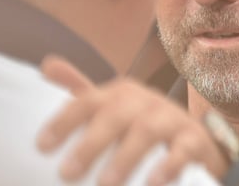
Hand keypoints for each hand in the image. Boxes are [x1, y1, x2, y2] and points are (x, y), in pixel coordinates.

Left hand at [36, 57, 227, 185]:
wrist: (196, 137)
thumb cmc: (143, 124)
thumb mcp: (113, 108)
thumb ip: (82, 92)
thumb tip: (47, 64)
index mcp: (121, 93)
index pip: (88, 100)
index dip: (65, 120)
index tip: (42, 146)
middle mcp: (145, 100)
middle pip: (116, 114)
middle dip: (91, 143)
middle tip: (66, 174)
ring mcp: (171, 117)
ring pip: (147, 131)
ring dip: (125, 157)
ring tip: (104, 185)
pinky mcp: (194, 139)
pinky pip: (183, 149)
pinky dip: (169, 165)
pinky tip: (152, 184)